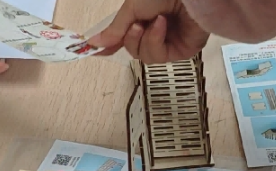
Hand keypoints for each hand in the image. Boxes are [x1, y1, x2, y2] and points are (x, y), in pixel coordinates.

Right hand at [87, 0, 208, 63]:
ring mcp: (169, 42)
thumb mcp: (132, 7)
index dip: (112, 44)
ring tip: (155, 21)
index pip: (124, 36)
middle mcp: (156, 30)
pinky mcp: (181, 51)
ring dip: (146, 39)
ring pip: (145, 56)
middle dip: (132, 38)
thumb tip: (94, 43)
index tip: (95, 51)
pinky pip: (159, 57)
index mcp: (144, 17)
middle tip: (137, 25)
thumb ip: (114, 29)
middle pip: (133, 49)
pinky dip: (157, 40)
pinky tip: (163, 25)